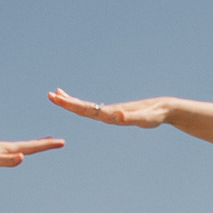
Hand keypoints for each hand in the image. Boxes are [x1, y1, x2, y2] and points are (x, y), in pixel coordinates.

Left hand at [0, 138, 64, 173]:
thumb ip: (6, 160)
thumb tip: (22, 157)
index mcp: (8, 149)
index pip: (32, 147)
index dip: (47, 145)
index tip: (62, 142)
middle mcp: (6, 147)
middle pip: (30, 145)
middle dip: (45, 144)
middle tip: (59, 141)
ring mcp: (0, 150)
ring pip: (22, 147)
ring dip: (35, 145)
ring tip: (44, 143)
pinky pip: (14, 152)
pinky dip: (22, 150)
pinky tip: (20, 153)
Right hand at [48, 89, 180, 127]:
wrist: (162, 109)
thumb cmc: (154, 115)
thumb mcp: (143, 119)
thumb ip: (131, 117)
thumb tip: (118, 115)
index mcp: (111, 113)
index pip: (87, 109)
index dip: (71, 105)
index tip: (57, 98)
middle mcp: (108, 111)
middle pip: (83, 106)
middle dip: (66, 102)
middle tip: (50, 94)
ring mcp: (110, 111)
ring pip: (86, 107)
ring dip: (71, 101)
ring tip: (57, 93)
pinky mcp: (115, 113)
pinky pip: (95, 109)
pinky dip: (83, 106)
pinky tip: (79, 105)